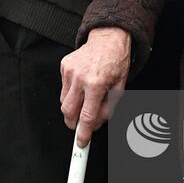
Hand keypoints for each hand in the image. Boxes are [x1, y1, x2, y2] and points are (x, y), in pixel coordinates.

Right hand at [59, 27, 131, 145]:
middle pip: (69, 112)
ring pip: (63, 102)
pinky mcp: (64, 66)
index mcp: (96, 84)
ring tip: (85, 100)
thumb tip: (94, 125)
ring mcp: (70, 71)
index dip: (83, 133)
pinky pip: (64, 88)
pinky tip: (82, 86)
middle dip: (73, 123)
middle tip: (80, 126)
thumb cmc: (116, 62)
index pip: (86, 116)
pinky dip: (71, 93)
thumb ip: (108, 109)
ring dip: (72, 108)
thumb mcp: (119, 88)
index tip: (82, 143)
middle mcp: (80, 78)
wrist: (108, 39)